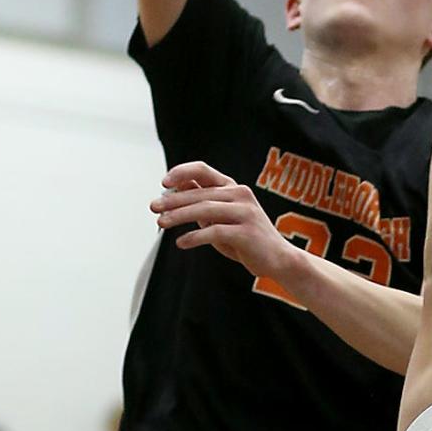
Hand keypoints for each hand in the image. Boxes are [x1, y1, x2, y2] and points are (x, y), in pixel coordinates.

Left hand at [152, 162, 293, 279]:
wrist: (277, 259)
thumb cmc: (246, 238)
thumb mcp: (223, 217)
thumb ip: (204, 203)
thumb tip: (176, 188)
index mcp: (234, 188)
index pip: (204, 170)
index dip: (182, 172)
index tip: (164, 183)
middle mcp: (240, 195)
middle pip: (200, 193)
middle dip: (173, 200)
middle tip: (154, 207)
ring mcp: (245, 213)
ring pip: (205, 210)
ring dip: (179, 216)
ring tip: (161, 223)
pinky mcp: (246, 233)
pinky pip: (214, 232)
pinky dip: (194, 237)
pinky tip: (181, 243)